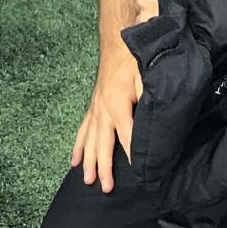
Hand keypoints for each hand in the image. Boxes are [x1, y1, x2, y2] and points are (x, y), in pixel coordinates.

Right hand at [70, 41, 142, 193]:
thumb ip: (149, 104)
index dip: (134, 158)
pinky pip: (83, 129)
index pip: (127, 138)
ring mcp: (95, 107)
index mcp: (117, 104)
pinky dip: (79, 145)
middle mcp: (102, 109)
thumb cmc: (136, 59)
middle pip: (102, 144)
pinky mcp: (93, 105)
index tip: (140, 177)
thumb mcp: (147, 80)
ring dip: (88, 160)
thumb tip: (152, 129)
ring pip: (89, 139)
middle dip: (103, 167)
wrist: (119, 39)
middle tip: (104, 188)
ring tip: (86, 180)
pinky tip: (74, 159)